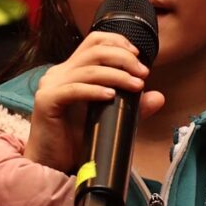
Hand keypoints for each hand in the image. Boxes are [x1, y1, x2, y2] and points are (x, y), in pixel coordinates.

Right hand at [24, 29, 160, 173]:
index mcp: (72, 70)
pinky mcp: (47, 101)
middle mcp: (60, 72)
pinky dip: (94, 90)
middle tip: (142, 74)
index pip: (95, 41)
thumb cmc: (79, 140)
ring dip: (116, 75)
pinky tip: (111, 96)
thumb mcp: (111, 118)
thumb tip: (158, 97)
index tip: (139, 58)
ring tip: (136, 86)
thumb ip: (132, 106)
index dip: (119, 42)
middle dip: (123, 58)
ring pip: (88, 69)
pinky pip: (73, 89)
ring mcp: (51, 85)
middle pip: (94, 50)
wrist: (54, 164)